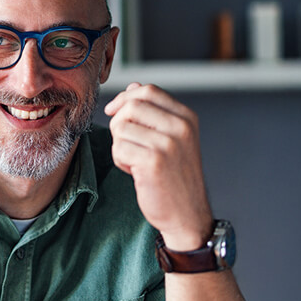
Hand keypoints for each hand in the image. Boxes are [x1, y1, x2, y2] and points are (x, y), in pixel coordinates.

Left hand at [104, 83, 212, 249]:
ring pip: (121, 127)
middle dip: (119, 123)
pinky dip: (120, 160)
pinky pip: (119, 148)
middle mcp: (180, 127)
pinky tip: (134, 171)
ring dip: (120, 145)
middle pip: (131, 106)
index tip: (113, 111)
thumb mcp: (172, 138)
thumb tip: (133, 86)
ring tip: (135, 160)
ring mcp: (168, 144)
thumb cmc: (174, 177)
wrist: (187, 214)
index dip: (125, 97)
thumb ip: (154, 112)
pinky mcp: (153, 161)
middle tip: (125, 143)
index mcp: (186, 117)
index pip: (148, 90)